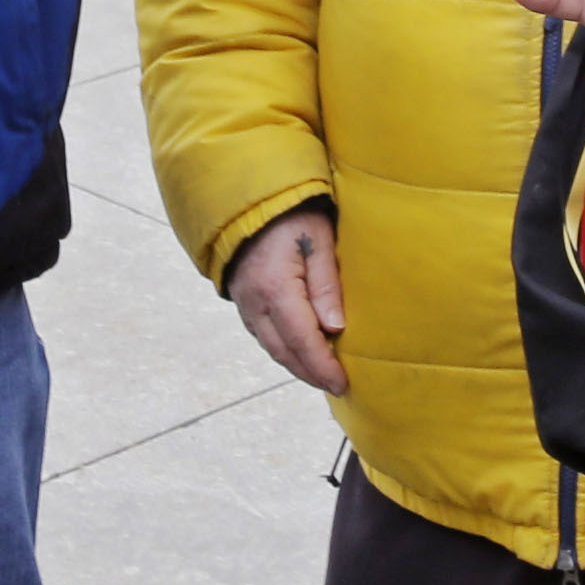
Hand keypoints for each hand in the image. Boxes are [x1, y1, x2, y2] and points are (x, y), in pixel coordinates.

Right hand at [225, 209, 346, 393]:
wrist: (249, 199)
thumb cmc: (291, 213)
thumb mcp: (318, 240)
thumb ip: (326, 285)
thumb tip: (336, 328)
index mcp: (275, 288)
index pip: (302, 340)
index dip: (322, 366)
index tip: (342, 383)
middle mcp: (254, 303)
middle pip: (284, 351)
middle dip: (311, 373)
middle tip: (336, 386)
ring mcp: (244, 303)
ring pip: (271, 346)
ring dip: (296, 365)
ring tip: (321, 375)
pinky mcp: (242, 300)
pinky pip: (263, 334)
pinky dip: (282, 348)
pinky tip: (299, 352)